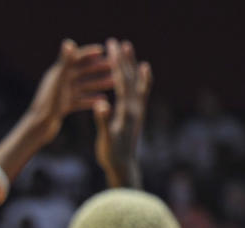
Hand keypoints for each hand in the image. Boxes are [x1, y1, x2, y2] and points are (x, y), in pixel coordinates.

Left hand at [26, 39, 114, 144]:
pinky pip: (80, 101)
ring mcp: (61, 94)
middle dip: (98, 68)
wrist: (38, 128)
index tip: (106, 51)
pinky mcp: (63, 106)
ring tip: (113, 82)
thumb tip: (69, 42)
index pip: (75, 58)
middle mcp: (59, 82)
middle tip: (115, 66)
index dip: (90, 53)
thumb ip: (65, 62)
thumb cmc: (47, 105)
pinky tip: (103, 101)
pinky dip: (91, 99)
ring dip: (98, 83)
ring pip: (83, 86)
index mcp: (57, 73)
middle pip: (82, 71)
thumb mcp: (59, 82)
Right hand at [94, 38, 151, 187]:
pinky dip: (142, 78)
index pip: (122, 81)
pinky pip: (141, 92)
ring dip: (132, 65)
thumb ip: (103, 120)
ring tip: (128, 48)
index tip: (111, 47)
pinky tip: (143, 70)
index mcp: (127, 111)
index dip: (117, 63)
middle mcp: (136, 108)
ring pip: (136, 82)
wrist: (124, 168)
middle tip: (117, 42)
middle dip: (123, 59)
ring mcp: (138, 111)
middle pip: (130, 78)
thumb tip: (101, 104)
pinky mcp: (137, 115)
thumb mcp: (105, 139)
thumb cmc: (111, 155)